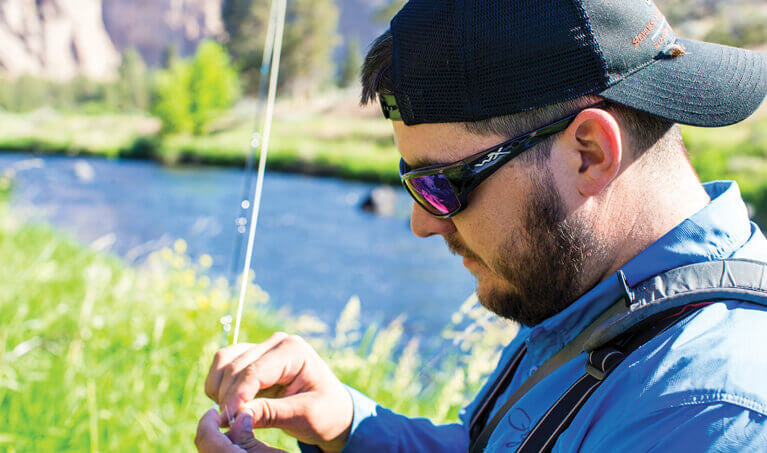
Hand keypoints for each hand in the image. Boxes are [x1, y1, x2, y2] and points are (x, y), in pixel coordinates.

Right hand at [204, 333, 353, 452]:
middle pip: (235, 366)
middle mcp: (276, 343)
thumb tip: (238, 415)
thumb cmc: (325, 412)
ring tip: (230, 417)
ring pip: (224, 363)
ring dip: (220, 391)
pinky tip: (231, 408)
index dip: (237, 396)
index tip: (227, 420)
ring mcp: (262, 348)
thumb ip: (271, 413)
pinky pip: (223, 367)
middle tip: (228, 426)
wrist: (332, 410)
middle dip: (228, 397)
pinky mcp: (251, 358)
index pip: (255, 371)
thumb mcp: (304, 416)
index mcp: (294, 350)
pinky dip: (219, 387)